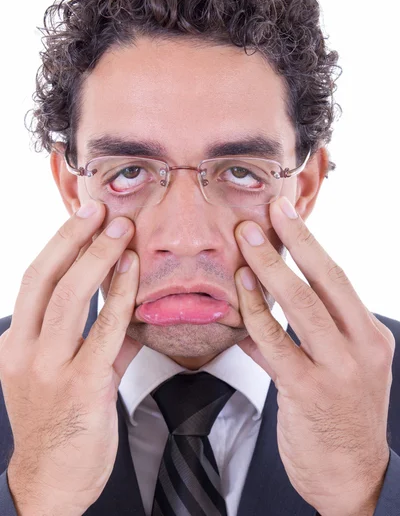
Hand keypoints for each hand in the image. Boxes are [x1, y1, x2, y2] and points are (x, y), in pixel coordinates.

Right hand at [0, 200, 141, 515]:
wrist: (51, 482)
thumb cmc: (59, 424)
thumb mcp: (66, 375)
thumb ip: (99, 341)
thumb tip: (133, 311)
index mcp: (15, 343)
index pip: (33, 280)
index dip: (59, 243)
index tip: (83, 216)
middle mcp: (23, 351)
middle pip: (45, 279)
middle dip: (75, 238)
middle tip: (102, 210)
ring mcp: (48, 370)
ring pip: (70, 299)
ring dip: (98, 258)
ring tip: (121, 230)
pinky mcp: (80, 387)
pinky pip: (105, 333)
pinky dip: (120, 298)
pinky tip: (133, 274)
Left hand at [234, 196, 394, 515]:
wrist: (352, 476)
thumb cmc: (341, 418)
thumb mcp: (337, 369)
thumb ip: (304, 338)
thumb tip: (259, 307)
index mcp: (369, 335)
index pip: (337, 277)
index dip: (310, 241)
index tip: (287, 213)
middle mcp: (361, 347)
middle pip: (324, 281)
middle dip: (293, 242)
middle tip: (265, 214)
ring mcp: (339, 370)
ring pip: (300, 306)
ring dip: (269, 270)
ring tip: (245, 244)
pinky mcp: (310, 392)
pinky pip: (275, 345)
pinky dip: (255, 316)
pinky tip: (238, 296)